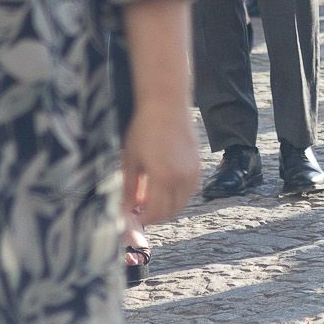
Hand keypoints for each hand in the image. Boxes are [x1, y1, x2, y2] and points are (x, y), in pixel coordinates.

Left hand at [121, 98, 200, 227]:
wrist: (166, 104)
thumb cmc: (144, 128)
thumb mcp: (130, 160)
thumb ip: (129, 189)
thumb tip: (125, 209)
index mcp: (163, 177)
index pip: (156, 213)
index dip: (143, 219)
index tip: (133, 217)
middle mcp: (182, 178)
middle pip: (170, 212)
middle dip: (154, 216)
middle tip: (140, 210)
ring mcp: (193, 172)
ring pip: (182, 203)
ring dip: (167, 207)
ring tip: (150, 197)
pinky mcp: (198, 166)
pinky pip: (189, 191)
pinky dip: (178, 196)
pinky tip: (164, 186)